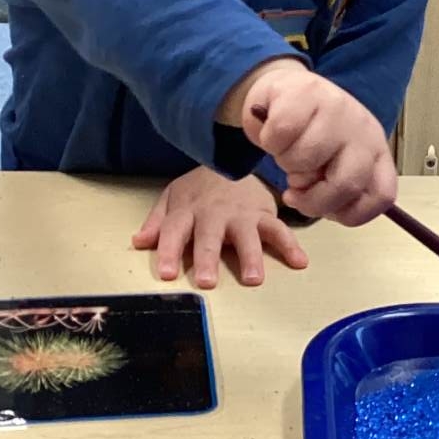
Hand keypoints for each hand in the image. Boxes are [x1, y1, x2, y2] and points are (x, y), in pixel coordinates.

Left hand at [131, 167, 309, 289]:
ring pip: (247, 235)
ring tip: (253, 279)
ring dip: (250, 256)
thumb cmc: (201, 189)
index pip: (174, 230)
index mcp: (188, 210)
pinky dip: (290, 245)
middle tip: (207, 281)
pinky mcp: (263, 214)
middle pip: (209, 236)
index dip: (168, 250)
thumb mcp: (174, 198)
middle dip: (208, 257)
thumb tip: (138, 242)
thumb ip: (157, 221)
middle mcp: (214, 213)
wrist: (234, 157)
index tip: (166, 274)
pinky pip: (279, 229)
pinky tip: (300, 262)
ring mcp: (241, 214)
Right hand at [241, 65, 396, 225]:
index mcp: (376, 152)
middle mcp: (363, 129)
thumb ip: (336, 189)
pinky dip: (268, 141)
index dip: (349, 214)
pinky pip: (279, 137)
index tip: (325, 211)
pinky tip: (274, 134)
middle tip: (295, 191)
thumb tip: (319, 204)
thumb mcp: (332, 166)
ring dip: (286, 165)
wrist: (288, 89)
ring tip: (287, 152)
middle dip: (312, 201)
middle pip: (346, 185)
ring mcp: (336, 108)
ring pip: (305, 160)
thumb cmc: (309, 135)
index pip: (381, 196)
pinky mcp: (304, 93)